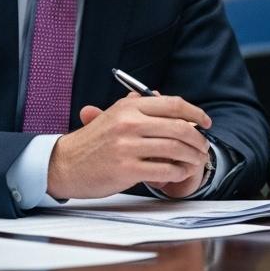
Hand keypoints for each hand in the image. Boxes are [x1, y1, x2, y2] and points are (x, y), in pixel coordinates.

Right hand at [47, 93, 211, 199]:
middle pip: (179, 126)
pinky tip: (180, 172)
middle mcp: (129, 123)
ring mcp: (128, 147)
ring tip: (196, 161)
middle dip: (198, 138)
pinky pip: (164, 169)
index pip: (172, 104)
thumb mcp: (111, 116)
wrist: (64, 165)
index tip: (205, 121)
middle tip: (204, 146)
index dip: (195, 112)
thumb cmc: (90, 143)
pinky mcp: (127, 169)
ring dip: (192, 156)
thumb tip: (162, 98)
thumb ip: (135, 106)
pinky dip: (178, 172)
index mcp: (128, 108)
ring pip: (175, 148)